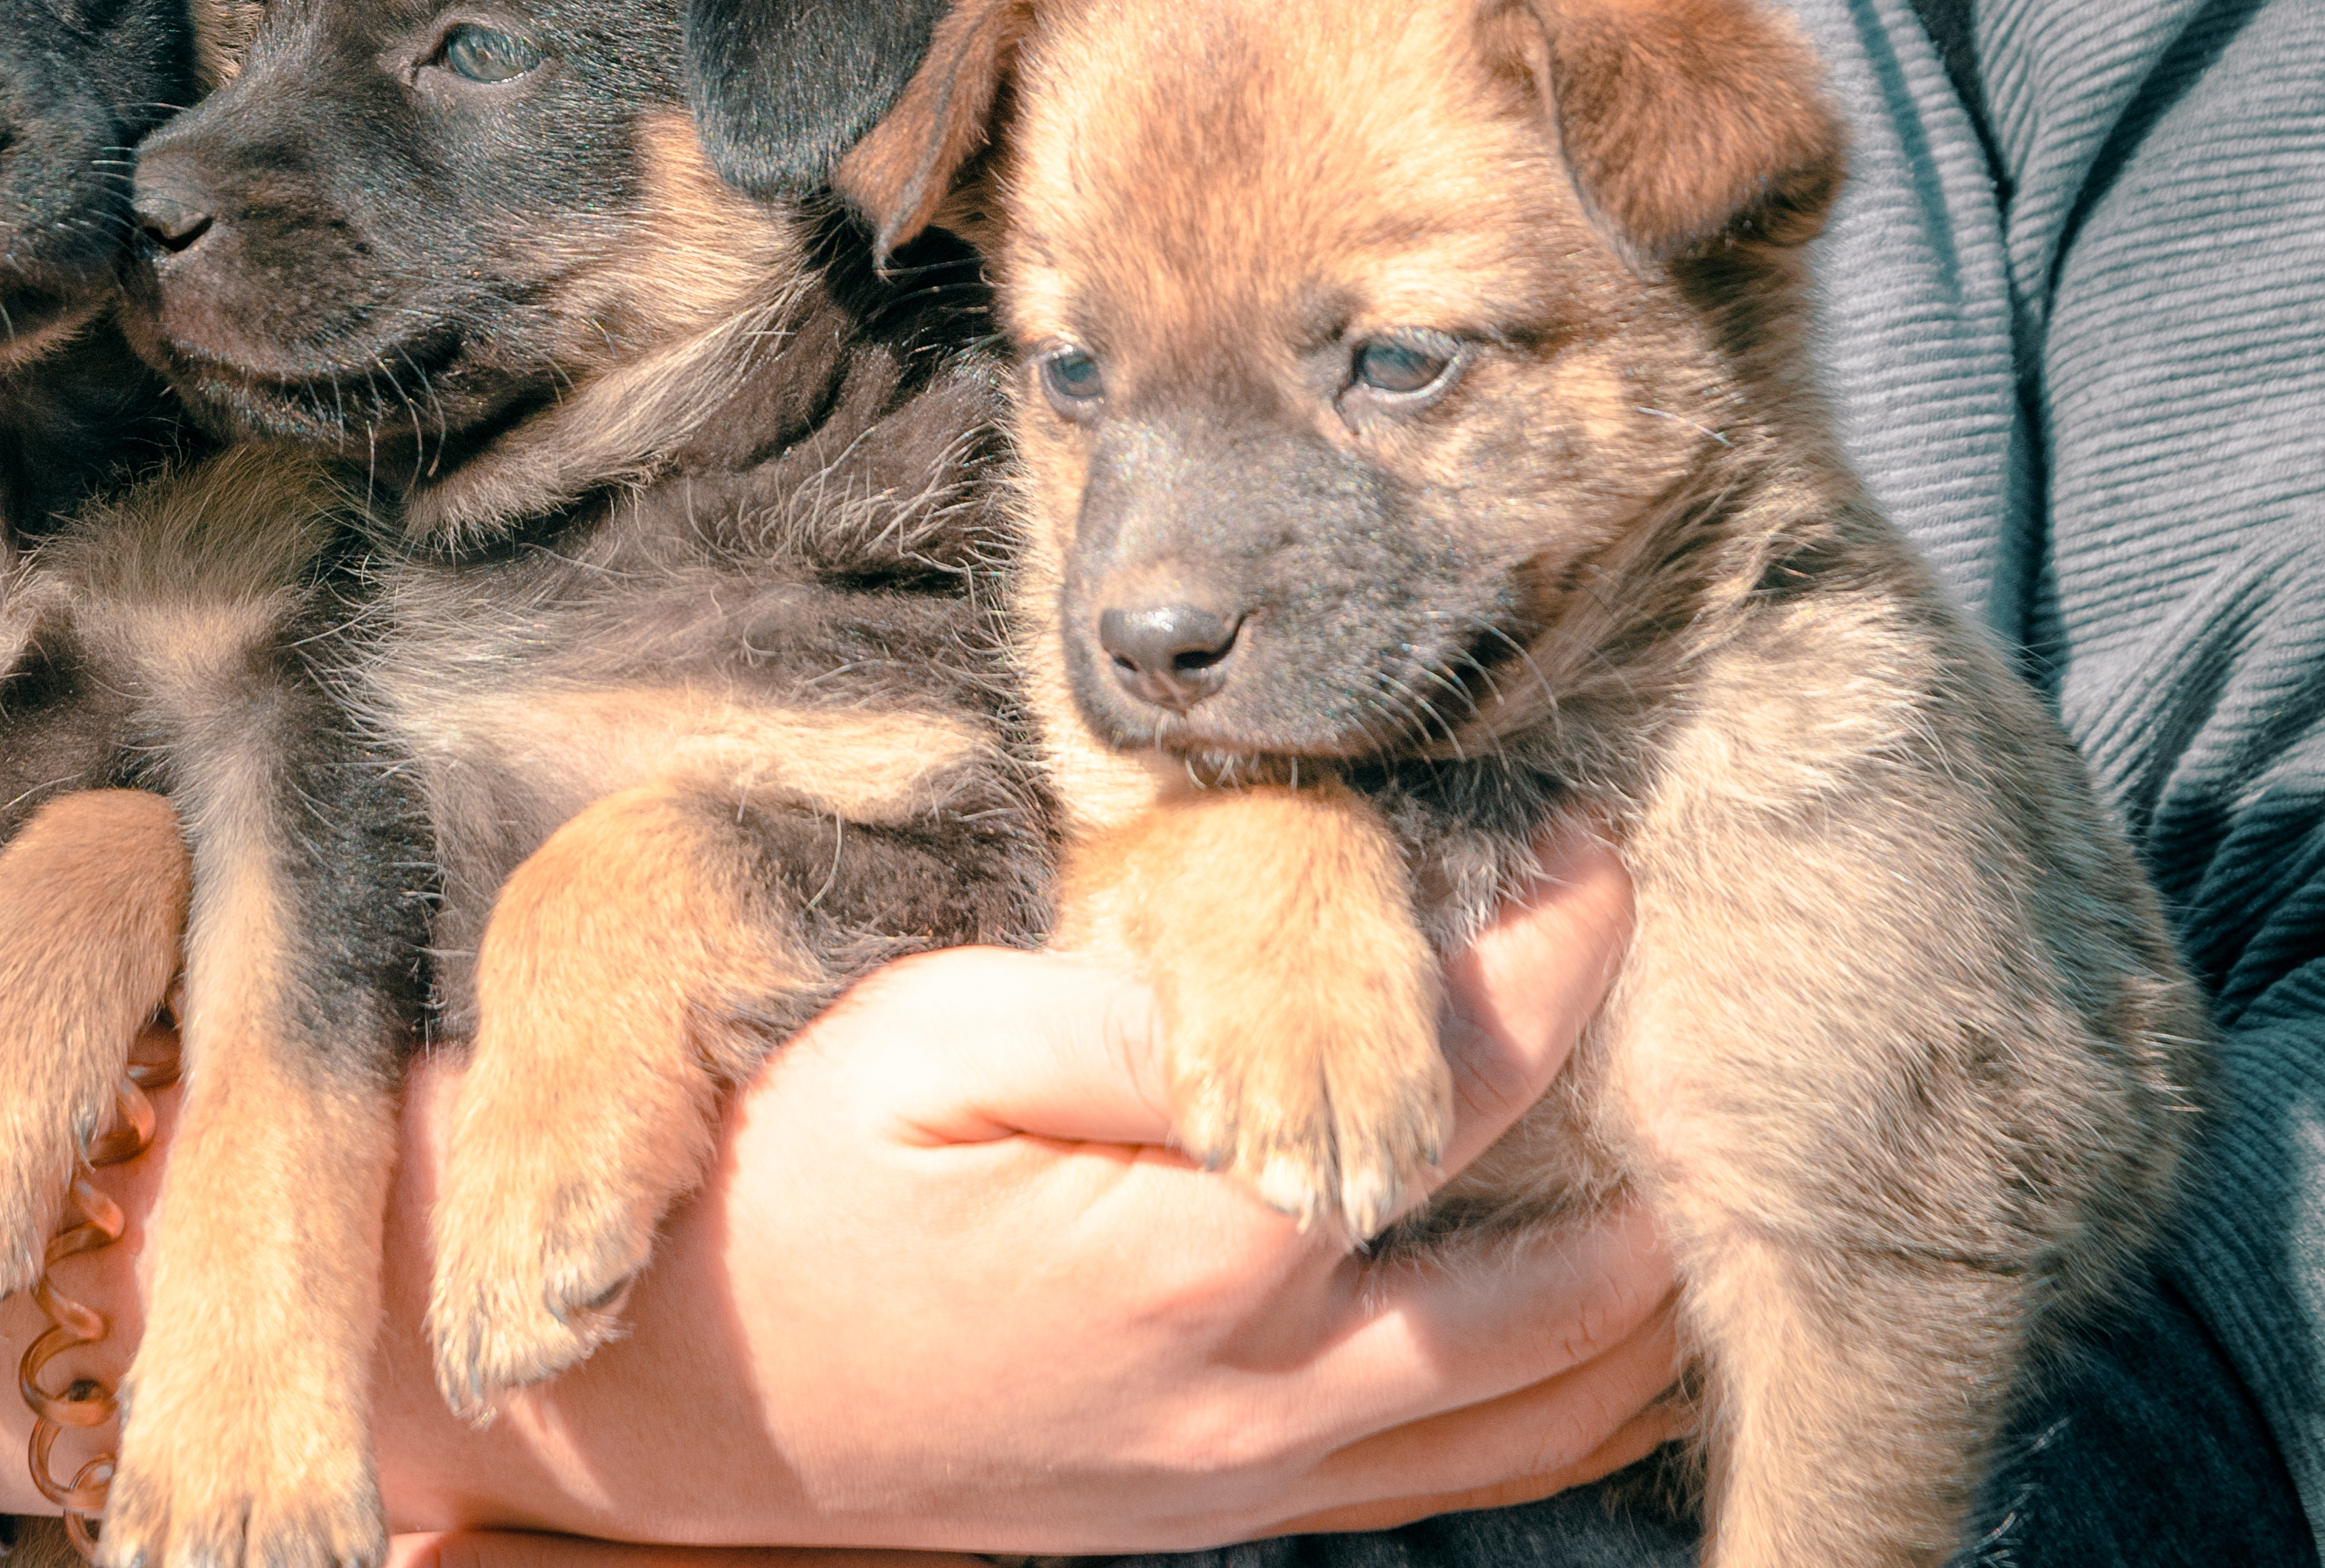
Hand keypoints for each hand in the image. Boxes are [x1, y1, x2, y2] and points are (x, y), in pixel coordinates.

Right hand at [0, 822, 1671, 1552]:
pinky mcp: (1219, 1510)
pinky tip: (1596, 1321)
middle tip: (1649, 994)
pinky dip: (1565, 1402)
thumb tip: (1321, 983)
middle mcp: (1262, 1402)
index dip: (1551, 958)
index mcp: (1204, 1262)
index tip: (1590, 845)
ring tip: (1665, 1148)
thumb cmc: (789, 1182)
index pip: (1464, 1095)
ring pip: (1540, 1413)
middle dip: (1640, 1133)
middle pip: (1565, 1290)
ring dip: (1636, 1286)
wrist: (682, 1382)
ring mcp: (1250, 1480)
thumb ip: (1148, 1030)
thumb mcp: (934, 1048)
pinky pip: (1458, 1477)